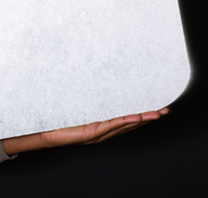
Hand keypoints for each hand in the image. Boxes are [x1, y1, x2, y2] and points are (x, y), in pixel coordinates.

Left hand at [3, 108, 168, 154]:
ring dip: (140, 120)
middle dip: (148, 118)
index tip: (158, 107)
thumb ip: (86, 94)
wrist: (42, 130)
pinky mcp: (89, 134)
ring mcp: (97, 134)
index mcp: (102, 125)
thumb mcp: (76, 104)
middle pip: (130, 124)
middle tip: (166, 111)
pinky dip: (123, 122)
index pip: (126, 120)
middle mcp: (102, 131)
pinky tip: (134, 118)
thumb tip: (90, 73)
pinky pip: (109, 126)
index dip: (143, 114)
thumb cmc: (57, 117)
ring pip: (123, 126)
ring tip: (156, 114)